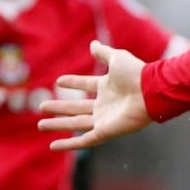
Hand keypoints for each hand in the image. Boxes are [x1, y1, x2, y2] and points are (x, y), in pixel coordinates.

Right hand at [37, 40, 151, 149]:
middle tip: (41, 107)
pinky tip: (54, 145)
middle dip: (59, 108)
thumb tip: (92, 44)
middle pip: (76, 108)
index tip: (58, 81)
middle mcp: (104, 104)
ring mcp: (104, 119)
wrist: (149, 91)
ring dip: (58, 124)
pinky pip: (84, 140)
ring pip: (76, 123)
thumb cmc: (135, 73)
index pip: (86, 85)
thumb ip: (103, 53)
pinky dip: (69, 144)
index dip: (73, 82)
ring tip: (40, 124)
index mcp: (107, 87)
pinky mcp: (105, 132)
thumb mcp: (116, 58)